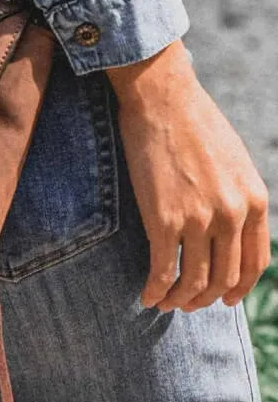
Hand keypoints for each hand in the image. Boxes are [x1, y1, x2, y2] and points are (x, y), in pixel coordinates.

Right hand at [106, 41, 270, 312]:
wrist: (162, 99)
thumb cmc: (192, 121)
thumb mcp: (233, 159)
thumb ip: (236, 193)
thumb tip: (227, 220)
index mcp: (254, 200)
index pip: (254, 264)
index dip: (238, 288)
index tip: (223, 299)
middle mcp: (232, 215)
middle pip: (223, 277)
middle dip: (205, 298)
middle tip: (188, 303)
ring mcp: (200, 220)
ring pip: (194, 280)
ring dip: (180, 299)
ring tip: (165, 302)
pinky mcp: (165, 220)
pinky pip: (163, 270)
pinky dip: (155, 289)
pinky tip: (147, 296)